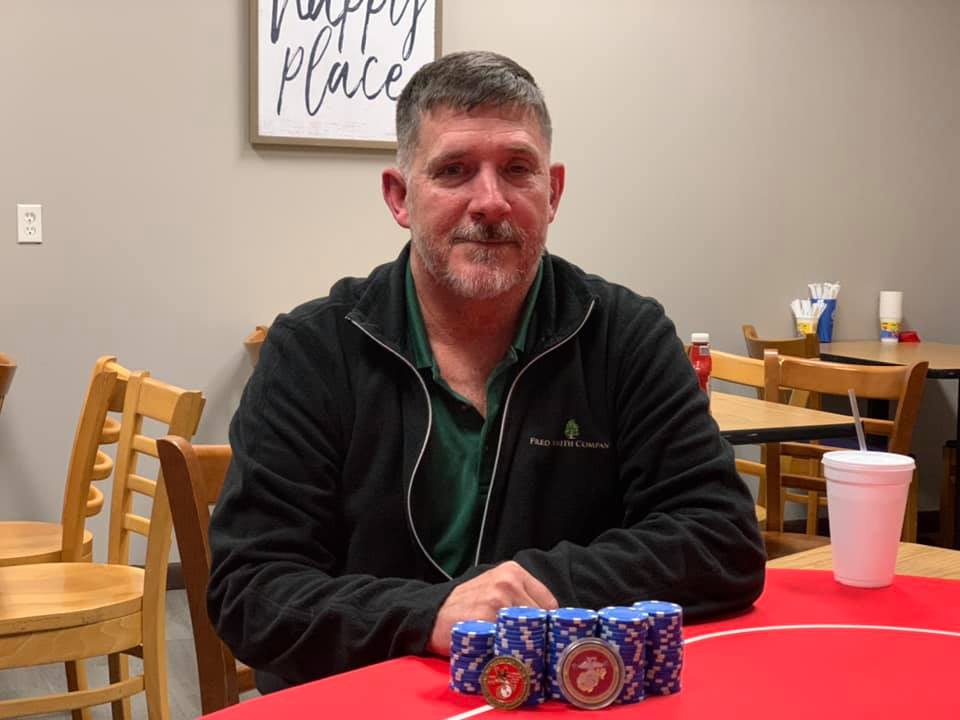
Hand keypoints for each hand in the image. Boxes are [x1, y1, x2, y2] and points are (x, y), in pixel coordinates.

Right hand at [428, 561, 557, 655]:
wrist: (432, 616)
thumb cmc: (467, 606)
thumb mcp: (495, 590)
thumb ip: (520, 598)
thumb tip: (549, 621)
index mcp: (513, 572)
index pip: (549, 603)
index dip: (545, 623)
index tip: (537, 636)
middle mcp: (507, 581)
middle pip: (541, 617)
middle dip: (536, 636)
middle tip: (524, 648)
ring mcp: (497, 599)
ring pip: (528, 630)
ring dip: (523, 645)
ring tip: (510, 650)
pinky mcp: (486, 617)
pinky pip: (510, 641)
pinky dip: (508, 651)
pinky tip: (499, 652)